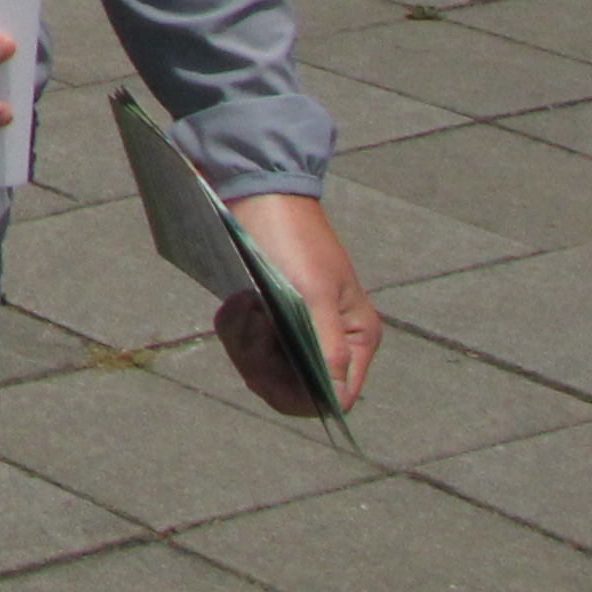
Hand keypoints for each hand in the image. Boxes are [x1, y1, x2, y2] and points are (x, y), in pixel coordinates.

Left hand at [217, 192, 380, 413]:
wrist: (255, 191)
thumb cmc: (291, 237)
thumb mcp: (313, 292)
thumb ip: (328, 347)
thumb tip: (335, 400)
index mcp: (357, 338)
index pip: (333, 398)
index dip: (299, 394)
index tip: (269, 364)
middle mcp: (332, 341)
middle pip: (291, 388)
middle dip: (260, 362)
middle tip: (252, 321)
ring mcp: (298, 331)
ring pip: (263, 370)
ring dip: (243, 342)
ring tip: (243, 302)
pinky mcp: (268, 319)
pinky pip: (245, 346)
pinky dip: (234, 329)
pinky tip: (235, 301)